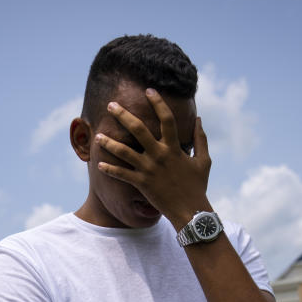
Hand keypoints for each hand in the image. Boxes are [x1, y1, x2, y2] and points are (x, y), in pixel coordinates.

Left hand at [95, 89, 211, 227]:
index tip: (149, 90)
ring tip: (98, 135)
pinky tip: (99, 164)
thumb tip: (199, 119)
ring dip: (109, 143)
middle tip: (111, 105)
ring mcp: (149, 169)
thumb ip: (200, 139)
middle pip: (138, 129)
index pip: (166, 118)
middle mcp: (160, 155)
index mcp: (174, 147)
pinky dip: (110, 170)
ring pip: (124, 152)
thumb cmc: (198, 186)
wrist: (190, 211)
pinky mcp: (141, 183)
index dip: (158, 102)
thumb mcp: (204, 161)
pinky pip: (122, 174)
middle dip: (123, 115)